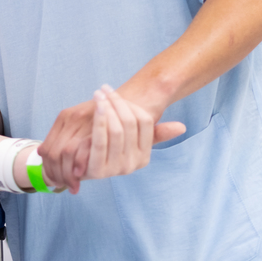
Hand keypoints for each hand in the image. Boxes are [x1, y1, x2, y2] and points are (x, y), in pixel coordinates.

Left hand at [37, 85, 185, 193]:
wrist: (79, 170)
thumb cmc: (104, 150)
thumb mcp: (128, 141)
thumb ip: (153, 133)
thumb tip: (182, 127)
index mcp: (144, 156)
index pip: (145, 122)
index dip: (130, 104)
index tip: (114, 92)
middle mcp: (133, 164)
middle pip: (130, 124)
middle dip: (116, 102)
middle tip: (104, 88)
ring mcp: (117, 169)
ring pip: (116, 131)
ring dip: (107, 108)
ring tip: (98, 94)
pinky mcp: (98, 171)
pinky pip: (100, 142)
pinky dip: (99, 122)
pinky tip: (96, 107)